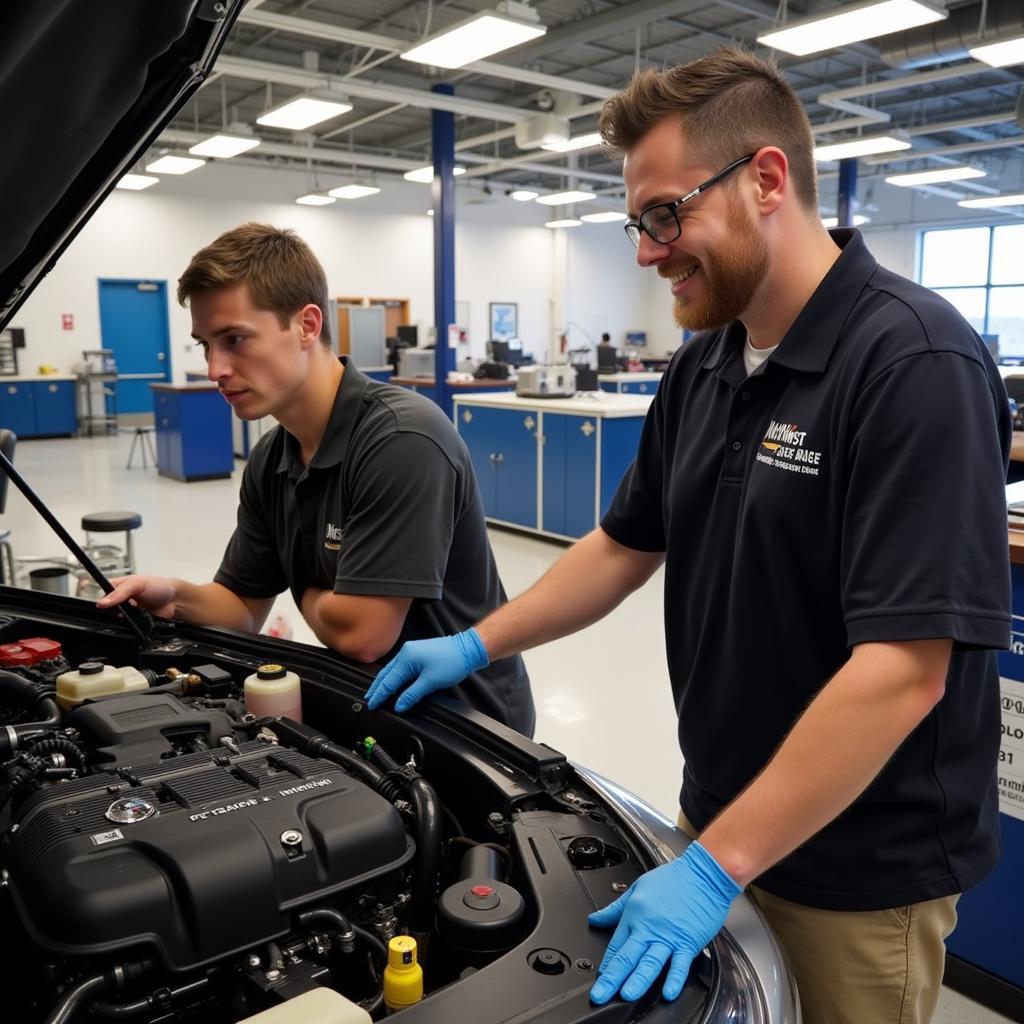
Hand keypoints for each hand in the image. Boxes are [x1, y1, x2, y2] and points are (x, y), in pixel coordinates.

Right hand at [96, 576, 177, 618]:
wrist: (175, 600)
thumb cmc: (159, 586)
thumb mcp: (137, 584)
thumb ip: (120, 592)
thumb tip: (103, 602)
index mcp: (119, 584)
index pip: (102, 592)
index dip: (102, 599)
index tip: (105, 604)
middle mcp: (122, 597)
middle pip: (107, 607)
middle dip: (114, 608)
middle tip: (125, 605)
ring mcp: (128, 609)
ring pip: (116, 617)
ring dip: (123, 616)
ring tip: (134, 609)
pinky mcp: (134, 619)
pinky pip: (126, 625)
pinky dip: (129, 623)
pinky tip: (136, 617)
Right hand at [364, 629, 488, 712]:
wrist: (467, 649)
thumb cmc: (452, 662)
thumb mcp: (430, 682)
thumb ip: (411, 695)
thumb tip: (399, 705)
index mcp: (406, 658)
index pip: (388, 681)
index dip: (379, 695)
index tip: (372, 705)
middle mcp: (406, 652)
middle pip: (386, 674)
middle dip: (377, 688)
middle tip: (369, 699)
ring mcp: (412, 651)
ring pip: (392, 670)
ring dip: (385, 682)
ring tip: (377, 693)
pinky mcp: (418, 653)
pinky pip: (401, 667)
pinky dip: (394, 676)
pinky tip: (394, 683)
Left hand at [587, 841, 740, 1004]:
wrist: (702, 873)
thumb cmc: (673, 878)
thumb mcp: (637, 888)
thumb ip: (615, 908)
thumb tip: (595, 918)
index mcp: (635, 914)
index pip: (615, 944)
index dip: (606, 963)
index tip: (600, 978)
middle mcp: (649, 927)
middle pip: (627, 956)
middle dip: (612, 978)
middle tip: (601, 995)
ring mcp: (669, 936)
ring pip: (650, 962)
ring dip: (638, 980)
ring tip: (627, 995)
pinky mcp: (688, 942)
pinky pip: (679, 964)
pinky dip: (674, 979)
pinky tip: (668, 992)